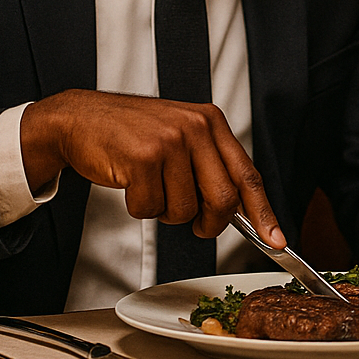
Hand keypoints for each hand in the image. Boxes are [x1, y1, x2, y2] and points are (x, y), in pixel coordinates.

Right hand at [21, 89, 282, 247]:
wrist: (82, 118)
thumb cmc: (133, 134)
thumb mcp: (181, 136)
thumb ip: (210, 165)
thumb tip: (239, 210)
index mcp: (211, 122)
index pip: (248, 174)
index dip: (263, 212)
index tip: (276, 240)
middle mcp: (196, 128)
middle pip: (222, 199)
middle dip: (209, 223)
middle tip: (195, 224)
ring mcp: (170, 141)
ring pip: (184, 209)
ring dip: (165, 211)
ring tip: (151, 186)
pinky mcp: (143, 158)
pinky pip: (150, 208)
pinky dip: (139, 207)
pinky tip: (131, 182)